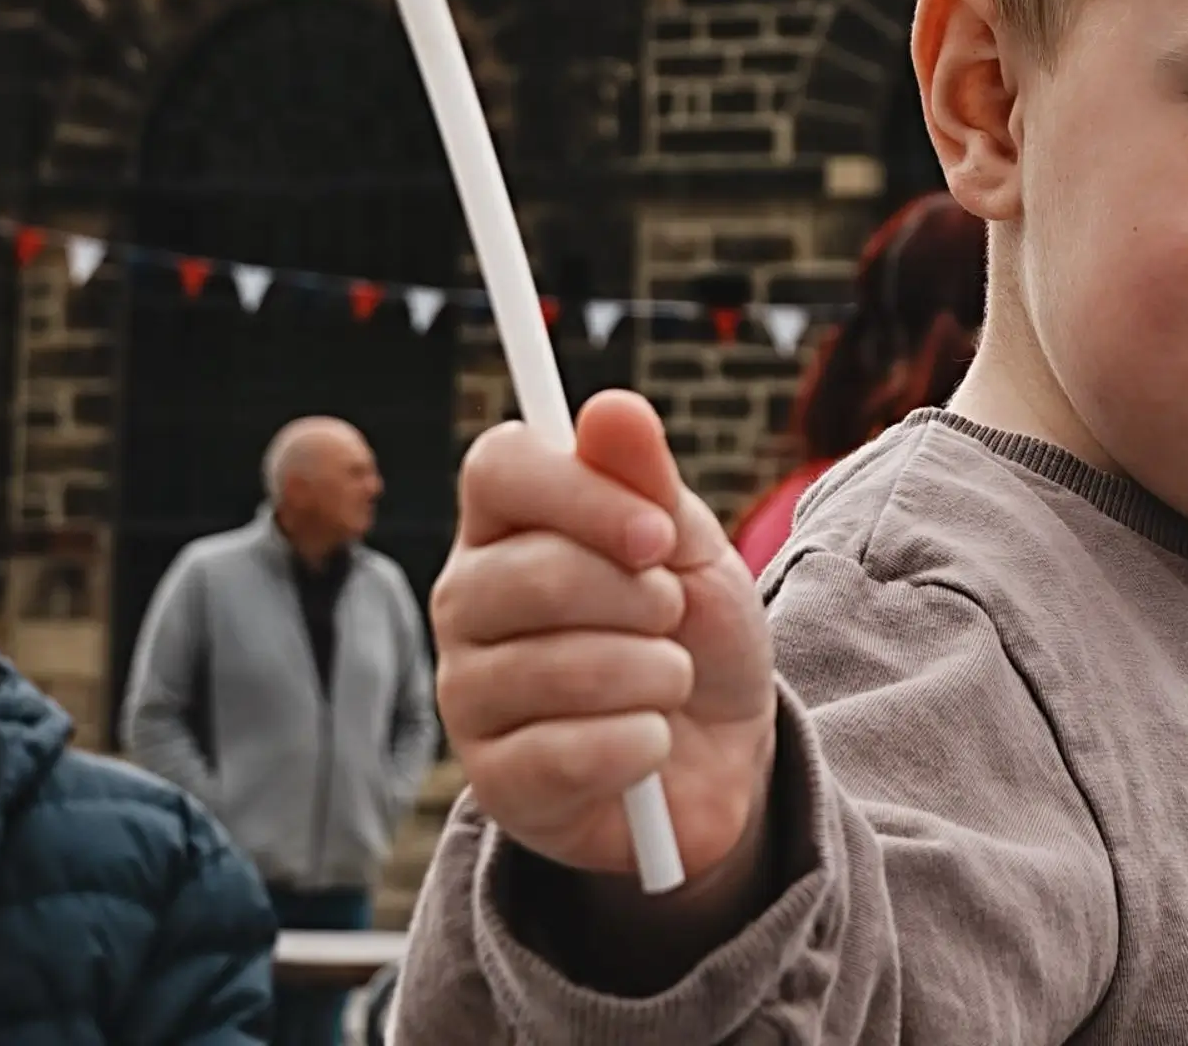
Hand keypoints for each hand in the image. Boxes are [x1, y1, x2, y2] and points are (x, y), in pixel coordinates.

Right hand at [433, 392, 776, 888]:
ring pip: (560, 667)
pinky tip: (648, 745)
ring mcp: (468, 694)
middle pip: (534, 572)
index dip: (584, 493)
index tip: (659, 535)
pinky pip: (570, 753)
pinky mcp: (494, 781)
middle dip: (640, 598)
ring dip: (655, 674)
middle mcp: (465, 602)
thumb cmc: (692, 634)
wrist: (722, 757)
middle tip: (672, 616)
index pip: (498, 467)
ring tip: (668, 681)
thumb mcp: (690, 547)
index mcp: (504, 525)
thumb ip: (648, 480)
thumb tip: (612, 406)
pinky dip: (641, 745)